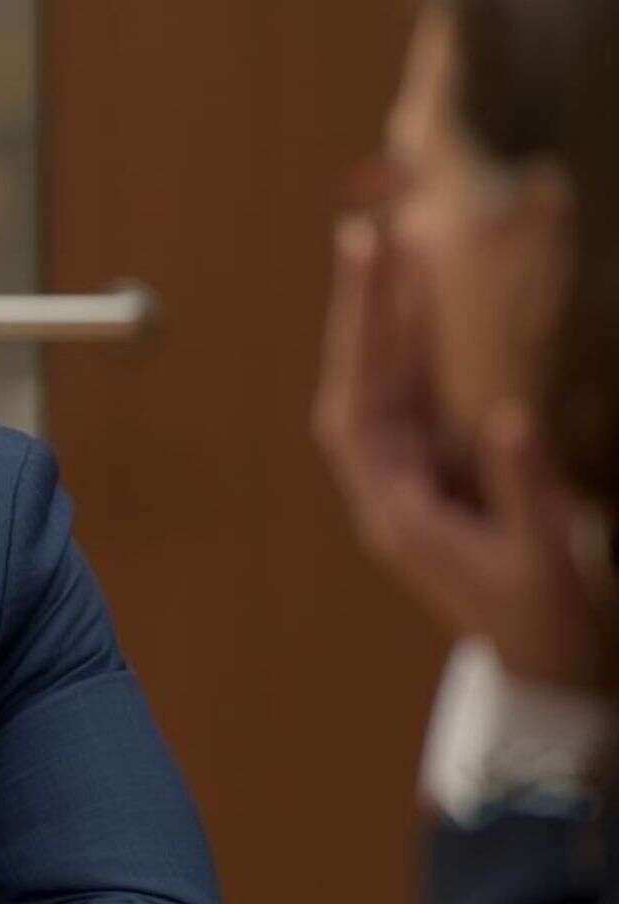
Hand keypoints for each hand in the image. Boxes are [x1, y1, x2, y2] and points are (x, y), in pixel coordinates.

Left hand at [314, 215, 611, 689]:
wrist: (544, 670)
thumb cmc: (541, 620)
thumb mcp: (540, 558)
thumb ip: (522, 487)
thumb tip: (511, 414)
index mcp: (394, 511)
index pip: (360, 406)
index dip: (364, 333)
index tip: (370, 268)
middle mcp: (384, 488)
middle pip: (360, 383)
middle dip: (364, 310)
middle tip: (369, 233)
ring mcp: (404, 480)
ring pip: (383, 386)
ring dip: (387, 323)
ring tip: (395, 249)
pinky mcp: (432, 475)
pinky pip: (415, 401)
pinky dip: (417, 351)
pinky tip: (426, 307)